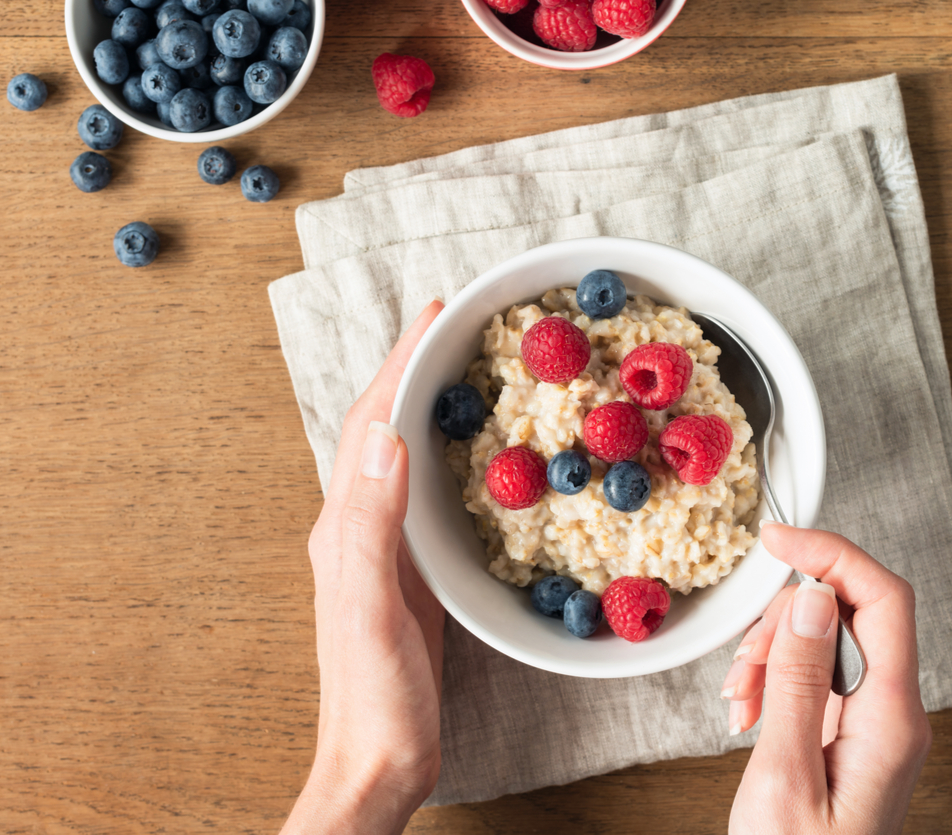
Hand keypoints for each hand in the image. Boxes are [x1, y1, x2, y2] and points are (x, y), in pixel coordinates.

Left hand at [282, 300, 445, 834]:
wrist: (379, 763)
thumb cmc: (375, 697)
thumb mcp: (371, 609)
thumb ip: (372, 526)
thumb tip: (387, 439)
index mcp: (347, 527)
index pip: (370, 425)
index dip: (399, 365)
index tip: (433, 316)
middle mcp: (361, 527)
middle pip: (383, 427)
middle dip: (413, 369)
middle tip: (453, 326)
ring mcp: (387, 549)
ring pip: (406, 454)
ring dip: (429, 403)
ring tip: (465, 367)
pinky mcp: (414, 572)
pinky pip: (430, 492)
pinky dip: (449, 453)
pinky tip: (477, 452)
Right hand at [725, 523, 931, 834]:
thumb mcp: (783, 775)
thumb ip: (799, 681)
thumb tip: (810, 597)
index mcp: (892, 719)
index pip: (882, 599)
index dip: (832, 553)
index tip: (778, 539)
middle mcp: (894, 714)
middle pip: (847, 614)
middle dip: (783, 622)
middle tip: (743, 668)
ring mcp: (874, 724)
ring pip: (824, 641)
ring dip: (772, 655)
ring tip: (740, 703)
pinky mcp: (849, 735)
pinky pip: (815, 677)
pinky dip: (774, 680)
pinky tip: (749, 712)